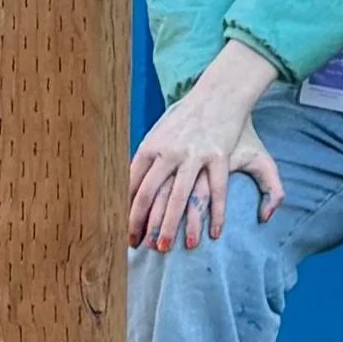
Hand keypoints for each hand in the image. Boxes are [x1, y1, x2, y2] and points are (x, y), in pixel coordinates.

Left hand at [129, 44, 281, 252]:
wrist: (219, 93)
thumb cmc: (187, 116)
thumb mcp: (159, 132)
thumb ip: (147, 159)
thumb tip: (130, 187)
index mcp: (150, 146)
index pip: (132, 185)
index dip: (126, 211)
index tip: (123, 232)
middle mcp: (169, 152)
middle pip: (151, 194)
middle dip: (143, 224)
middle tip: (139, 248)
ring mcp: (195, 154)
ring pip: (181, 197)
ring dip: (172, 225)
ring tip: (167, 247)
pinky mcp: (219, 156)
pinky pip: (217, 191)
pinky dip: (216, 214)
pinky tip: (214, 233)